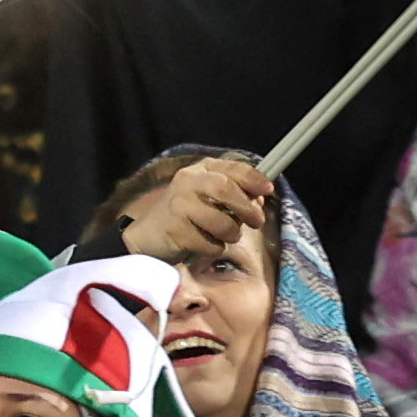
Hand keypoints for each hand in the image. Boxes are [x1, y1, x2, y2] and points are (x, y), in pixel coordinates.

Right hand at [117, 154, 273, 266]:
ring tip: (225, 236)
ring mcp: (179, 205)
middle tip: (256, 221)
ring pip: (221, 221)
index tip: (268, 190)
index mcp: (200, 170)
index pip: (232, 168)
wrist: (147, 236)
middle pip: (226, 188)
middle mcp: (188, 182)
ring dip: (231, 234)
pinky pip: (209, 243)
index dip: (254, 179)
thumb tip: (259, 200)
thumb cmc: (185, 216)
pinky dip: (214, 248)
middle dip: (247, 207)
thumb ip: (233, 195)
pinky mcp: (175, 229)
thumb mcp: (207, 197)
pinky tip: (203, 245)